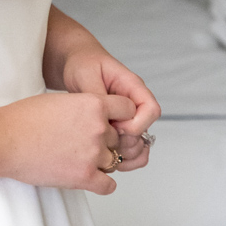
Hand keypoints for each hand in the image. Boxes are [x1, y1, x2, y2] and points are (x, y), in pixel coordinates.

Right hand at [0, 90, 138, 194]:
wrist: (3, 140)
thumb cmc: (23, 119)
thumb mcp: (60, 101)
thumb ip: (84, 108)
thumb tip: (95, 117)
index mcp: (93, 104)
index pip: (128, 109)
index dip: (121, 117)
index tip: (113, 123)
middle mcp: (99, 128)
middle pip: (117, 138)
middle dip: (103, 141)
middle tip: (79, 144)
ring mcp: (93, 154)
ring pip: (113, 161)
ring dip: (99, 162)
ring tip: (76, 160)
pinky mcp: (85, 177)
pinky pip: (109, 185)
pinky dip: (102, 183)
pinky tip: (88, 178)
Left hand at [60, 47, 160, 169]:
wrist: (74, 63)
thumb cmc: (82, 63)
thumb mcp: (87, 74)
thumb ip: (98, 95)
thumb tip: (105, 116)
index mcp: (133, 87)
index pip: (151, 110)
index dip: (137, 124)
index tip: (115, 126)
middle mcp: (134, 103)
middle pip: (145, 131)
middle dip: (126, 142)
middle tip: (104, 143)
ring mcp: (126, 116)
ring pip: (137, 143)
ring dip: (124, 154)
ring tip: (104, 158)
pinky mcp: (116, 126)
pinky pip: (126, 146)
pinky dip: (120, 157)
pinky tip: (105, 162)